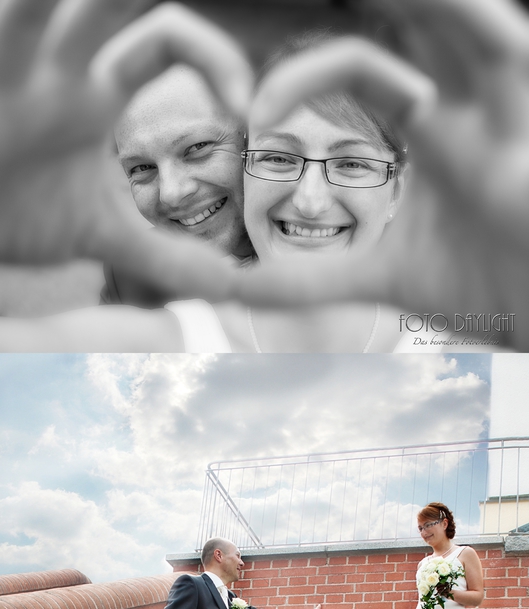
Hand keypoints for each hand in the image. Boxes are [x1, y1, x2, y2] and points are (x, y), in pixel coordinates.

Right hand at [0, 0, 250, 297]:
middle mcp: (56, 63)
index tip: (246, 105)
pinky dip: (9, 16)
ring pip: (33, 1)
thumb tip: (229, 286)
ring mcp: (10, 66)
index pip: (164, 38)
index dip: (213, 56)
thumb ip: (163, 257)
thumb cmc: (15, 213)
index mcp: (95, 89)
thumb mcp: (99, 233)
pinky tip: (20, 10)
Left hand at [245, 0, 528, 348]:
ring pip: (453, 10)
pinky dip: (460, 8)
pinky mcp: (526, 105)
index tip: (253, 117)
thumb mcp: (379, 276)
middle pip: (408, 15)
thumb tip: (231, 291)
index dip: (300, 77)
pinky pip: (497, 35)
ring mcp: (497, 96)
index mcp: (428, 125)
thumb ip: (308, 280)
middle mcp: (463, 97)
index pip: (359, 63)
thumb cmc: (482, 290)